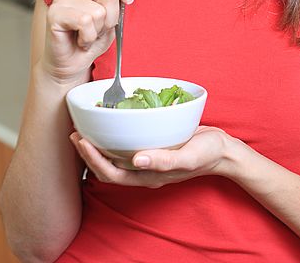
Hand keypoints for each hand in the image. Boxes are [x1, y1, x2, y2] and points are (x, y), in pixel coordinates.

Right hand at [42, 0, 136, 83]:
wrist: (74, 61)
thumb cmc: (94, 36)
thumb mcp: (115, 13)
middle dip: (112, 18)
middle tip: (99, 27)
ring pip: (98, 11)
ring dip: (99, 29)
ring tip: (88, 33)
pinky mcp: (54, 13)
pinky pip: (85, 22)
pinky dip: (88, 37)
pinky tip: (81, 39)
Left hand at [70, 126, 233, 187]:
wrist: (224, 150)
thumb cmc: (208, 153)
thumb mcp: (189, 156)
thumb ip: (164, 160)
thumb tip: (137, 160)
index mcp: (149, 176)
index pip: (111, 173)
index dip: (93, 159)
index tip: (81, 141)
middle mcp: (145, 170)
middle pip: (108, 167)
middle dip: (89, 153)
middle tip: (76, 134)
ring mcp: (149, 160)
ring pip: (115, 158)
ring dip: (99, 146)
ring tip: (87, 130)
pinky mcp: (154, 149)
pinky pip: (128, 147)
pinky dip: (115, 138)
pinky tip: (113, 125)